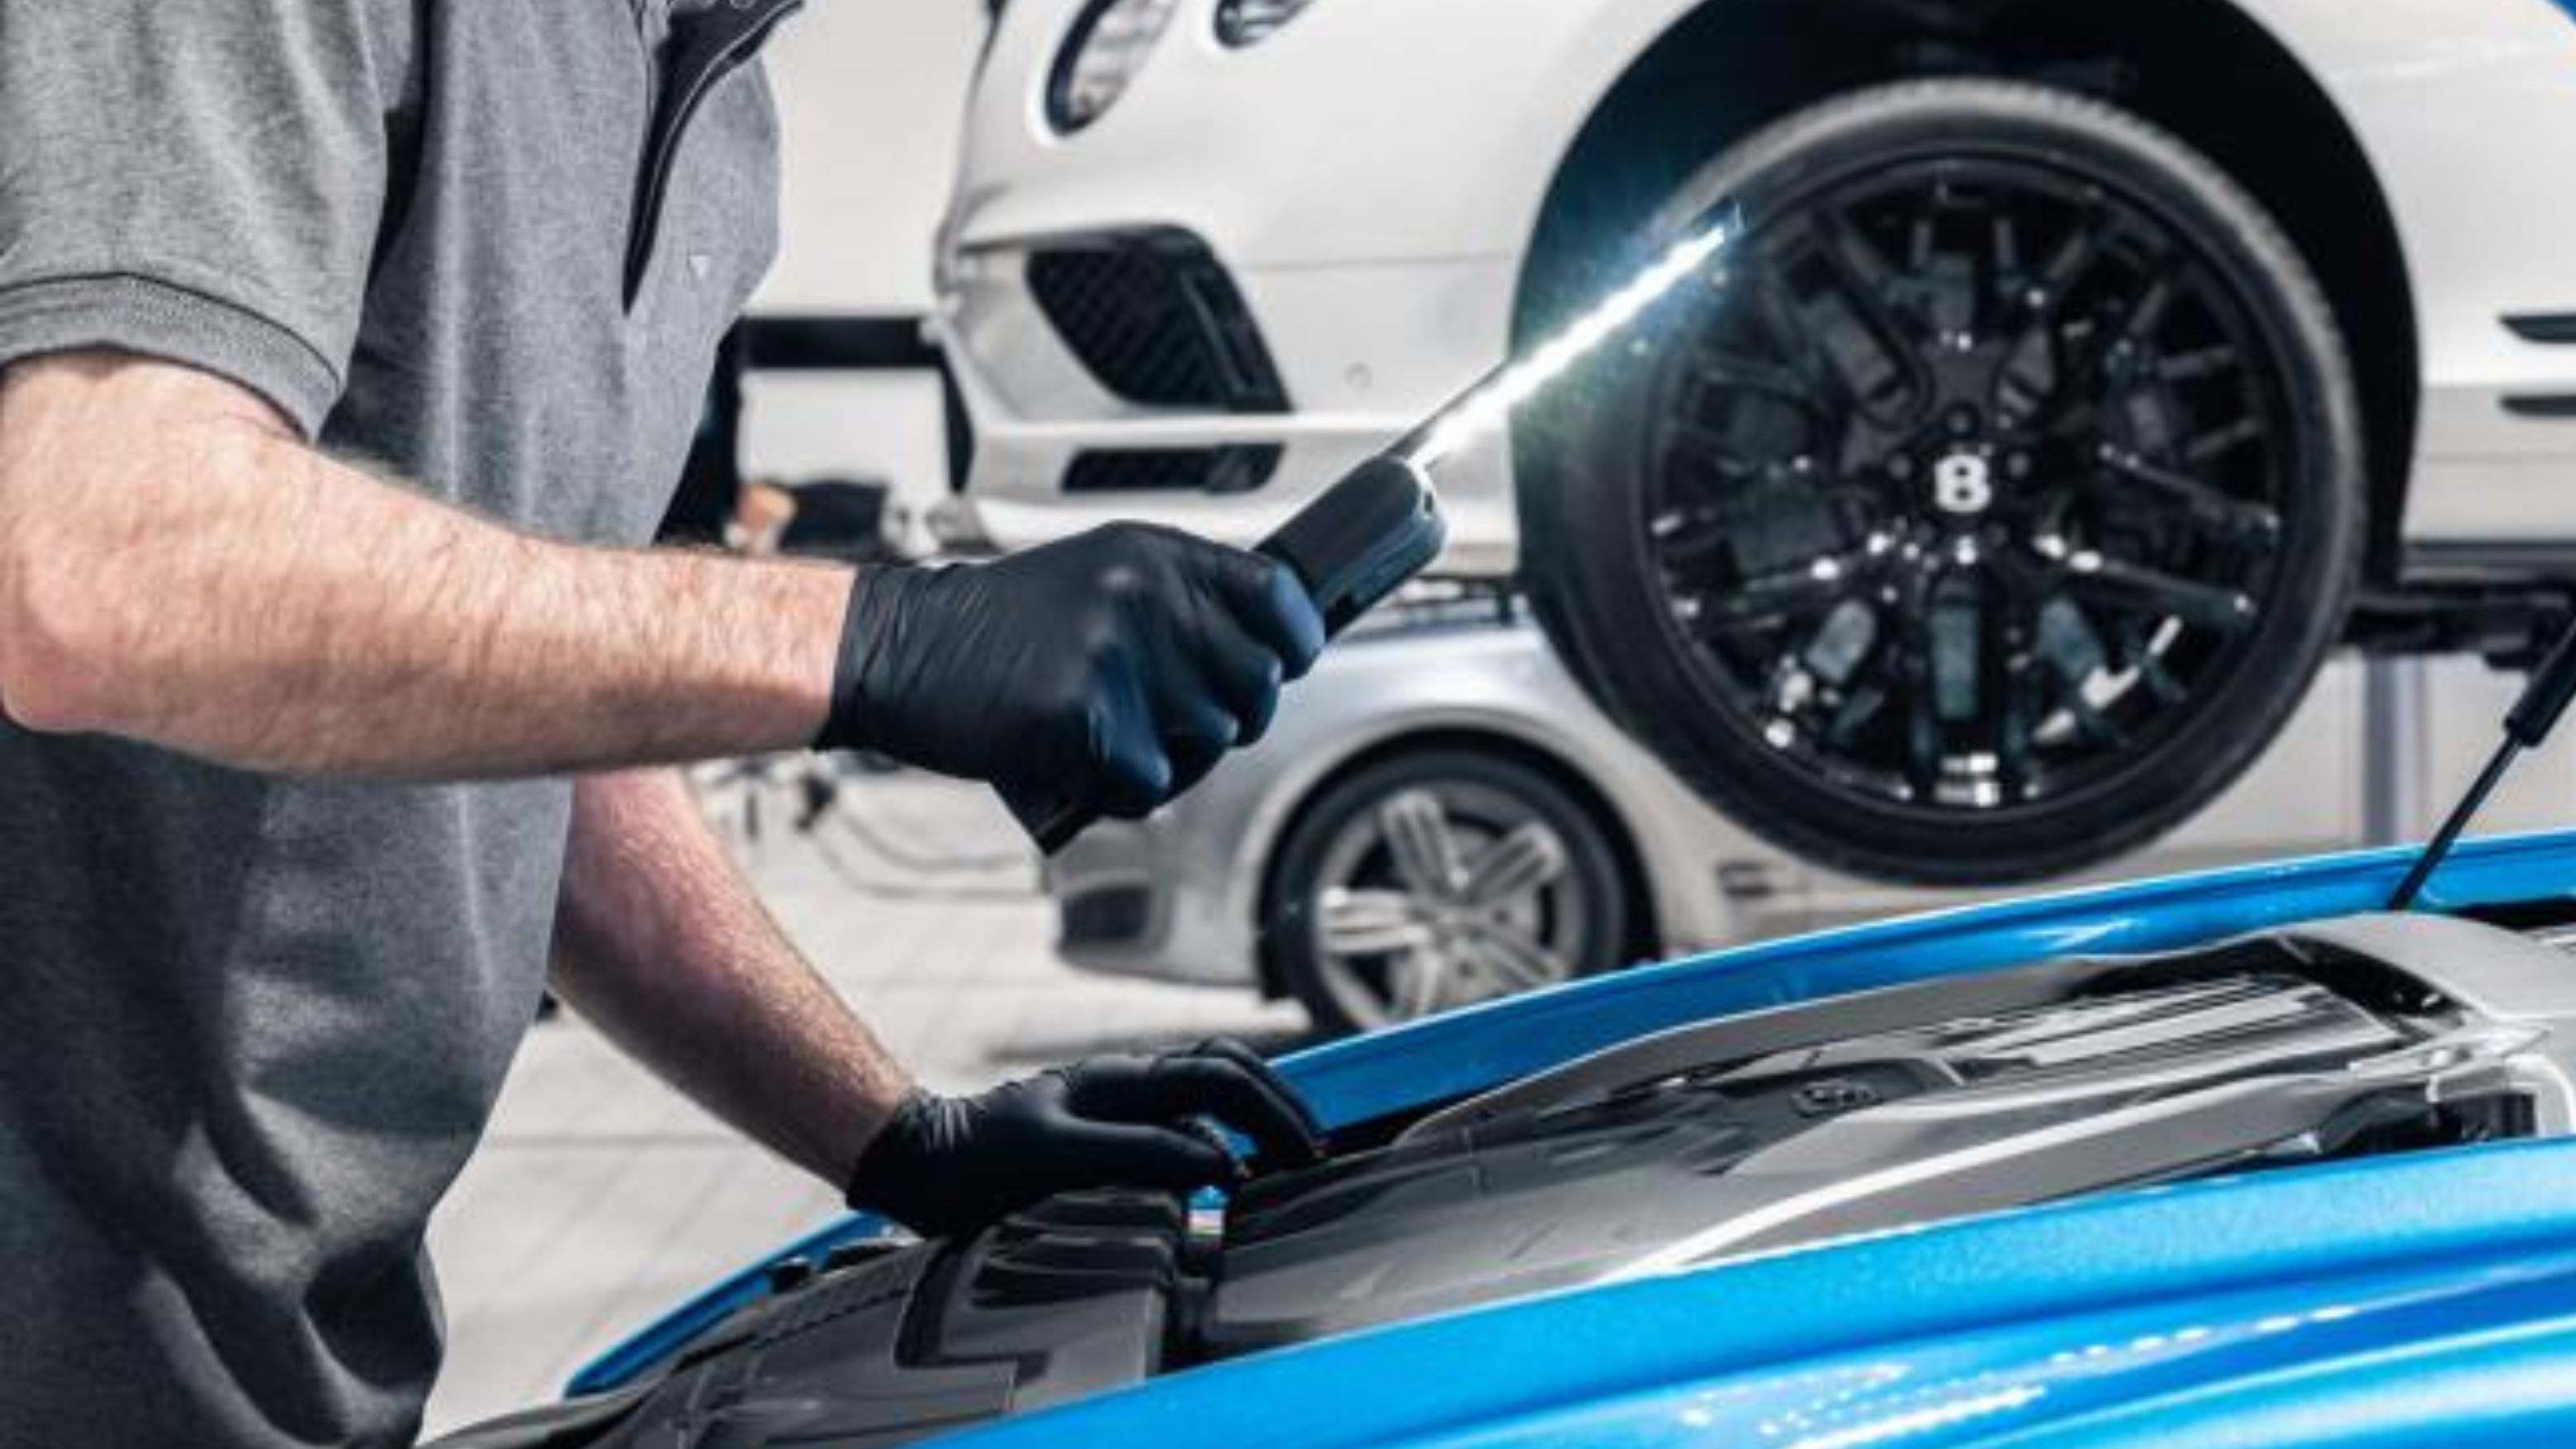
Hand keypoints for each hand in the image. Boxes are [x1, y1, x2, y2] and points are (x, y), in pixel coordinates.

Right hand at [818, 523, 1326, 827]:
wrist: (903, 649)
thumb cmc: (999, 628)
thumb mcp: (1097, 578)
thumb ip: (1178, 603)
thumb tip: (1270, 649)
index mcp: (1153, 555)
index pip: (1277, 593)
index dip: (1297, 638)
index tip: (1290, 659)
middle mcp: (1144, 596)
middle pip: (1257, 682)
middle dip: (1232, 716)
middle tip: (1176, 719)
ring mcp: (1115, 654)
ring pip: (1210, 740)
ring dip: (1173, 756)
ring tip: (1113, 736)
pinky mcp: (1084, 715)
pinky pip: (1152, 782)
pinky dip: (1123, 790)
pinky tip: (1082, 763)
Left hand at [844, 1039, 1325, 1236]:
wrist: (918, 1161)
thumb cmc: (973, 1162)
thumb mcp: (1053, 1158)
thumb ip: (1137, 1152)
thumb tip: (1217, 1161)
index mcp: (1120, 1081)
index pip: (1221, 1080)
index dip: (1271, 1115)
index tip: (1300, 1159)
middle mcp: (1124, 1082)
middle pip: (1225, 1069)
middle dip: (1278, 1104)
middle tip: (1312, 1154)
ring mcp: (1114, 1100)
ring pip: (1206, 1082)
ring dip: (1254, 1107)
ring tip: (1286, 1152)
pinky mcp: (1103, 1125)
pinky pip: (1180, 1110)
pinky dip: (1221, 1124)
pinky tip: (1228, 1162)